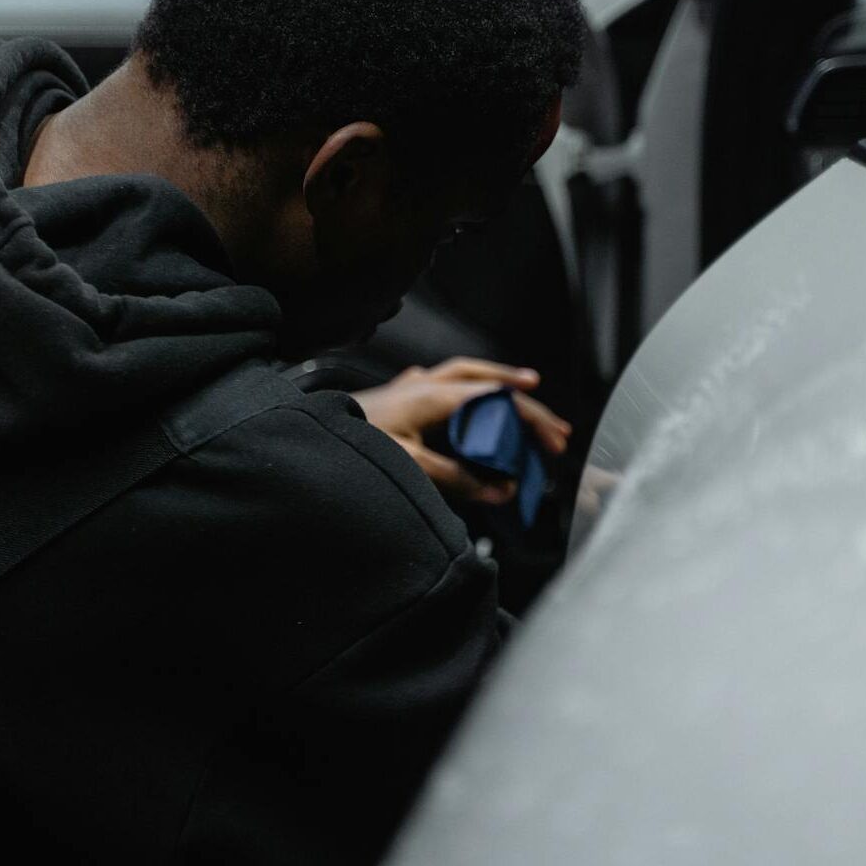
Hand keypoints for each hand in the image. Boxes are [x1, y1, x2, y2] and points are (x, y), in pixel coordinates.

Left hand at [353, 358, 571, 504]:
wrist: (312, 436)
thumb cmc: (356, 444)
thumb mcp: (411, 466)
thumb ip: (457, 478)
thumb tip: (500, 489)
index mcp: (434, 396)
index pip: (497, 399)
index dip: (530, 419)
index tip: (553, 441)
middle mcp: (426, 384)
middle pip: (487, 381)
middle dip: (524, 400)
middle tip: (552, 427)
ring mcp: (412, 387)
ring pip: (467, 376)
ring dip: (498, 386)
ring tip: (524, 396)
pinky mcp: (400, 396)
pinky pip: (444, 384)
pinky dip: (466, 390)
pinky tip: (468, 400)